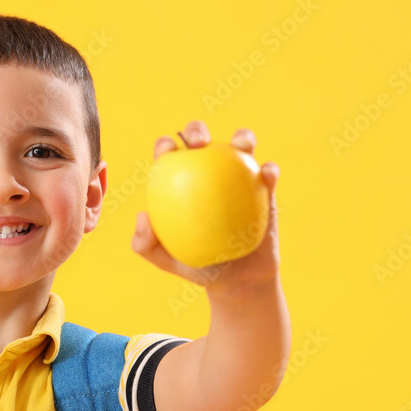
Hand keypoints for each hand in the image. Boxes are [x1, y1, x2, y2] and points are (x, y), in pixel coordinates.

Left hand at [131, 120, 280, 295]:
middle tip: (198, 143)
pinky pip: (268, 174)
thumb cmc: (199, 267)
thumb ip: (146, 245)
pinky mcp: (264, 188)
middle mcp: (209, 173)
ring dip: (242, 137)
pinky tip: (266, 174)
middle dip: (196, 130)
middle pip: (202, 141)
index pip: (170, 157)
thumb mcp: (167, 261)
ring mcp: (238, 177)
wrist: (239, 280)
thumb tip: (142, 216)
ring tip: (241, 145)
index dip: (165, 145)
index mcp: (182, 183)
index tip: (167, 151)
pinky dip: (269, 170)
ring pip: (241, 146)